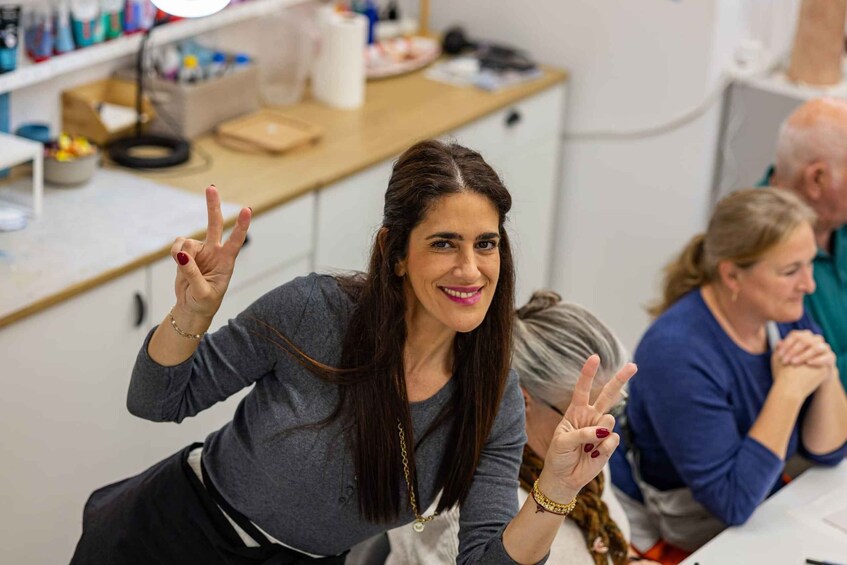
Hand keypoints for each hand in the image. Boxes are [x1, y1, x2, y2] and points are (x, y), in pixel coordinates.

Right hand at [171, 186, 250, 318]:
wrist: (193, 307)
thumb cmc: (204, 302)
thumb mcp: (202, 292)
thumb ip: (193, 274)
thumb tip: (182, 254)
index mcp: (226, 261)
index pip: (236, 241)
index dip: (242, 226)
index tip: (247, 210)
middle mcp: (215, 252)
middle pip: (215, 224)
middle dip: (212, 206)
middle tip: (211, 188)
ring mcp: (201, 250)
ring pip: (187, 241)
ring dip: (181, 254)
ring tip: (184, 269)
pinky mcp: (187, 252)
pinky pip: (178, 246)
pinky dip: (175, 253)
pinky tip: (179, 263)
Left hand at [538, 355, 636, 500]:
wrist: (564, 477)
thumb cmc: (558, 456)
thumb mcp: (562, 441)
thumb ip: (582, 433)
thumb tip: (604, 430)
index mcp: (575, 411)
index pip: (582, 389)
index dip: (588, 373)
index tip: (595, 357)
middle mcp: (591, 417)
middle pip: (607, 395)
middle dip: (620, 379)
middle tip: (633, 366)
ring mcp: (601, 430)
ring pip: (610, 419)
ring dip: (599, 432)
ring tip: (587, 446)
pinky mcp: (609, 445)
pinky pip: (612, 440)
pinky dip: (603, 448)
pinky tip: (594, 454)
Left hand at [774, 329, 835, 370]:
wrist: (812, 377)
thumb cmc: (796, 366)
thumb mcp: (787, 358)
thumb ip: (782, 351)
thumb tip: (778, 343)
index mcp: (804, 337)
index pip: (795, 335)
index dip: (786, 344)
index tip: (779, 355)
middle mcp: (814, 339)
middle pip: (805, 339)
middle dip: (793, 350)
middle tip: (785, 361)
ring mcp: (824, 347)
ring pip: (816, 347)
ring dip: (804, 354)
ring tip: (794, 363)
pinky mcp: (831, 357)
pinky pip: (827, 356)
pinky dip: (817, 359)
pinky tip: (808, 363)